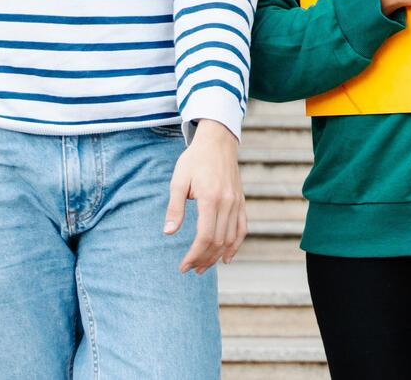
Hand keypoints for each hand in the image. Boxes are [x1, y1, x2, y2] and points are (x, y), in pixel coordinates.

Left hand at [164, 122, 245, 273]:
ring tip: (203, 267)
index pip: (205, 236)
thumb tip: (168, 233)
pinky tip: (227, 257)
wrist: (217, 142)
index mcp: (211, 198)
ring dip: (217, 256)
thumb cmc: (194, 160)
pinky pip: (242, 228)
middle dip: (203, 259)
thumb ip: (175, 209)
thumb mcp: (178, 181)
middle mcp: (227, 202)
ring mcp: (237, 202)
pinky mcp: (241, 201)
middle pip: (218, 241)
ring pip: (231, 238)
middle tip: (190, 269)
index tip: (183, 266)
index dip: (194, 255)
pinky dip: (236, 245)